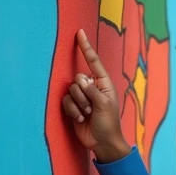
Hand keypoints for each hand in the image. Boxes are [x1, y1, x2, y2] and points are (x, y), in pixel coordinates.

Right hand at [61, 29, 128, 162]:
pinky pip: (66, 102)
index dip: (86, 47)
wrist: (102, 142)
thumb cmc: (109, 123)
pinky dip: (73, 111)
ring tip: (88, 115)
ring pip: (71, 91)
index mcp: (104, 83)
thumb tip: (81, 80)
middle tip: (92, 108)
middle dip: (83, 94)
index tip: (80, 32)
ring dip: (79, 105)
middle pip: (78, 78)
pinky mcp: (73, 106)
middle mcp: (92, 87)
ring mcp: (82, 96)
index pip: (93, 61)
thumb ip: (92, 91)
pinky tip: (81, 119)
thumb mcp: (104, 105)